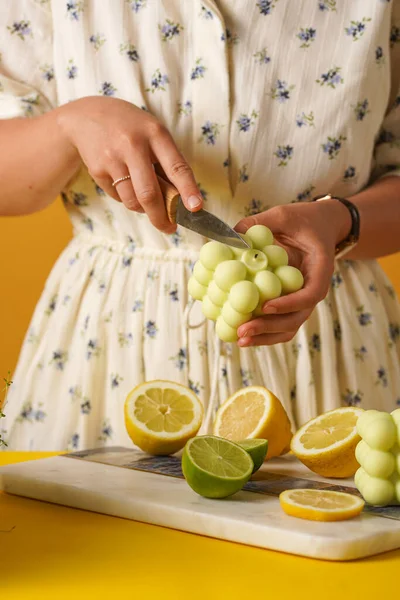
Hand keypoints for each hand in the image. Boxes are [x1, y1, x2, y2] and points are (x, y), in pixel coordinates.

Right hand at [57, 97, 202, 232]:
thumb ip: (167, 162)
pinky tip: (124, 181)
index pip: (176, 167)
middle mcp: (133, 145)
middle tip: (169, 228)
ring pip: (132, 201)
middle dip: (161, 217)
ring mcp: (112, 158)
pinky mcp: (97, 170)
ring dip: (143, 209)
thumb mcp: (153, 134)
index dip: (188, 190)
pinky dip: (126, 198)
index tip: (196, 208)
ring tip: (145, 200)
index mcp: (155, 134)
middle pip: (149, 194)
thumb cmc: (131, 128)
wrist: (87, 116)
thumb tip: (181, 200)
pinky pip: (118, 197)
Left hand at [234, 200, 351, 346]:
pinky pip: (280, 323)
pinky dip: (263, 332)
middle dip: (269, 327)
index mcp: (320, 268)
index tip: (265, 306)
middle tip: (243, 330)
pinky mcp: (291, 303)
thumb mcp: (283, 214)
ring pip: (289, 327)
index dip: (289, 303)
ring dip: (265, 336)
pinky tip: (242, 335)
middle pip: (297, 317)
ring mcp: (303, 300)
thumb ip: (258, 223)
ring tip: (240, 339)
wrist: (320, 226)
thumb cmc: (303, 219)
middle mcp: (314, 289)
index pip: (311, 293)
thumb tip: (230, 235)